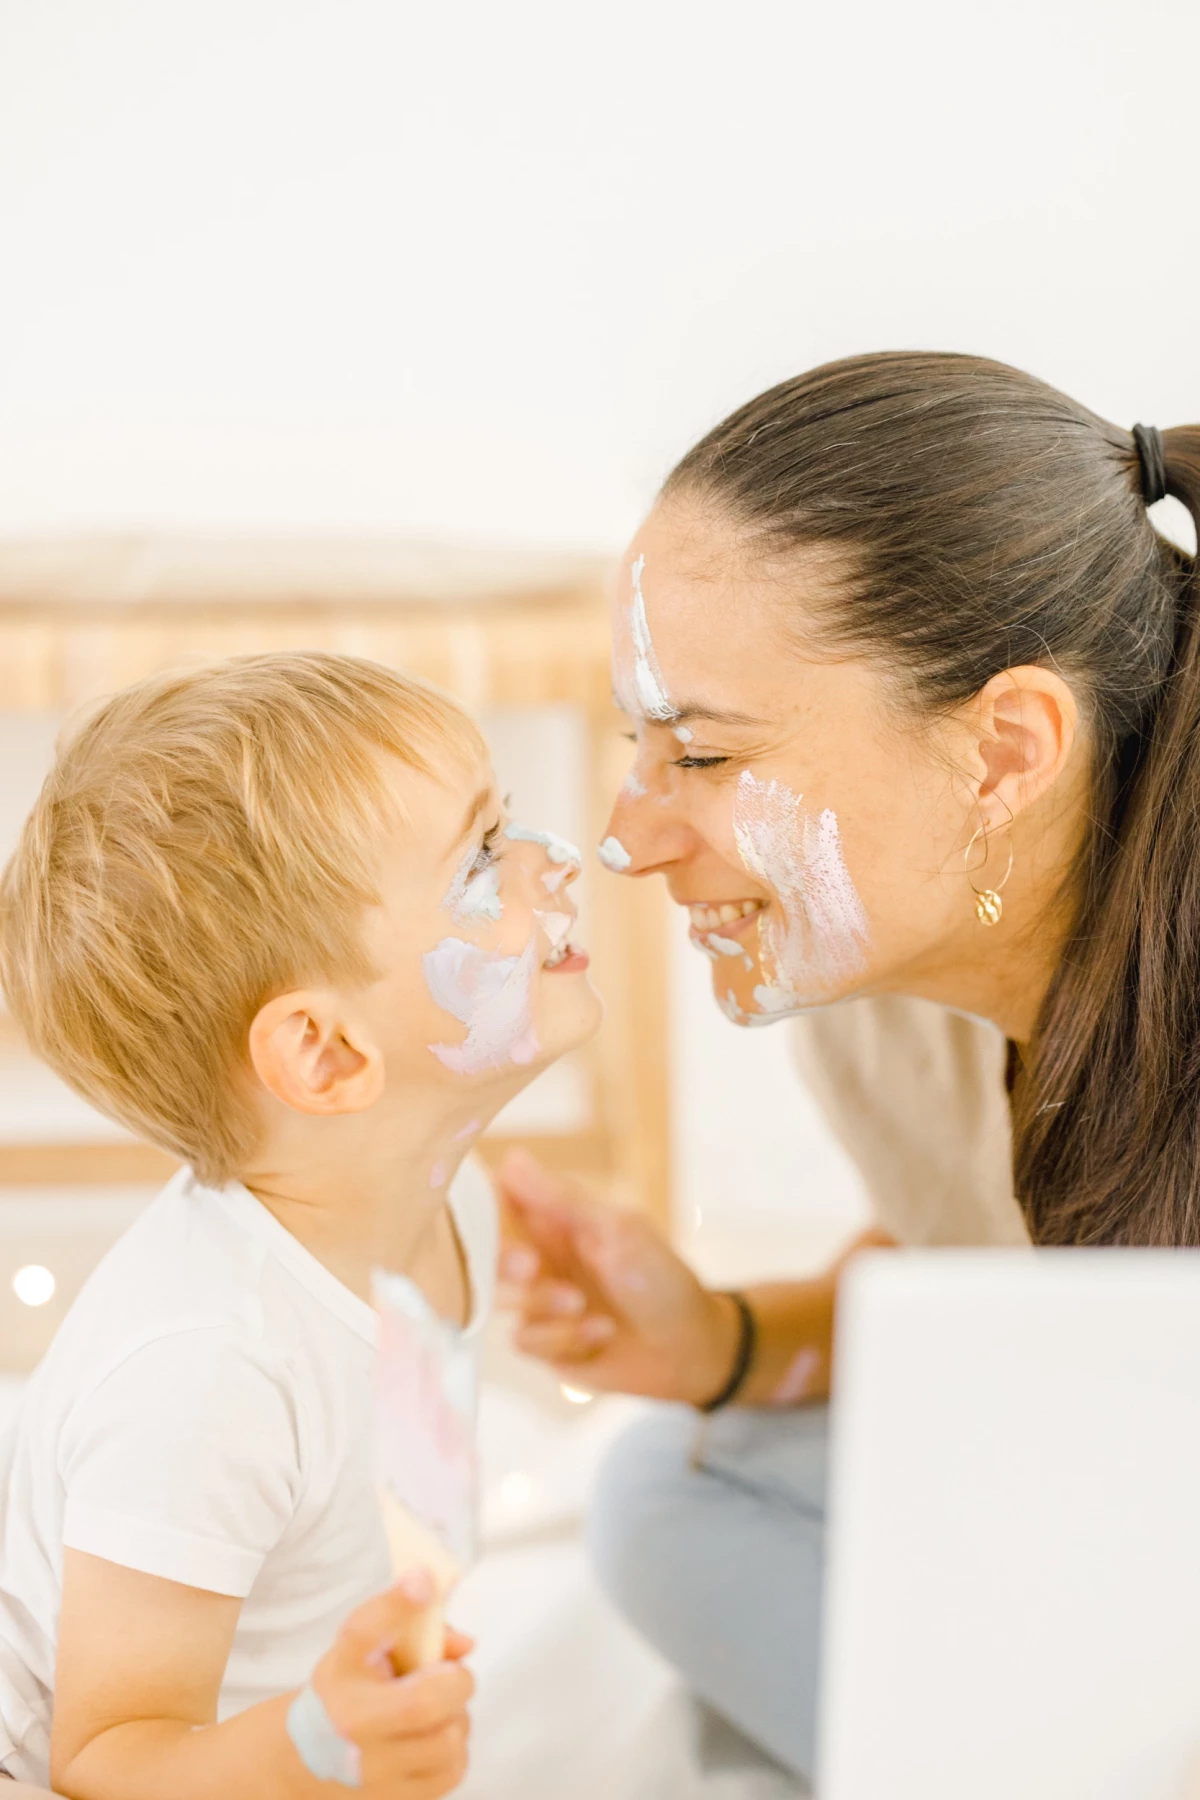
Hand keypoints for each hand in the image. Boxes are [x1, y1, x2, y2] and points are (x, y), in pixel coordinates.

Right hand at [310, 1571, 473, 1797]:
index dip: (449, 1671)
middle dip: (455, 1691)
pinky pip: (452, 1774)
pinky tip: (426, 1734)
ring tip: (428, 1707)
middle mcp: (370, 1759)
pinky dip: (451, 1749)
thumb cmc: (337, 1687)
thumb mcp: (355, 1641)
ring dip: (454, 1719)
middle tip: (437, 1679)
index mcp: (356, 1714)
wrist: (303, 1752)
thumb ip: (401, 1616)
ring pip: (454, 1749)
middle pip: (447, 1727)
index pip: (423, 1702)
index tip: (441, 1655)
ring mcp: (387, 1788)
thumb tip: (466, 1641)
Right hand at [497, 1148, 741, 1406]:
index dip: (475, 1206)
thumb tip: (513, 1156)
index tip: (471, 1216)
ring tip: (582, 1305)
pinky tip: (601, 1332)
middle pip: (483, 1253)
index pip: (493, 1200)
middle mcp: (537, 1256)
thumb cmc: (660, 1277)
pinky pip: (525, 1341)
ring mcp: (538, 1302)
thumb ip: (561, 1201)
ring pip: (499, 1301)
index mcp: (552, 1218)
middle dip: (503, 1263)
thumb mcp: (616, 1230)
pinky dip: (564, 1338)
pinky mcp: (544, 1343)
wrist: (689, 1347)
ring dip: (543, 1304)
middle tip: (532, 1267)